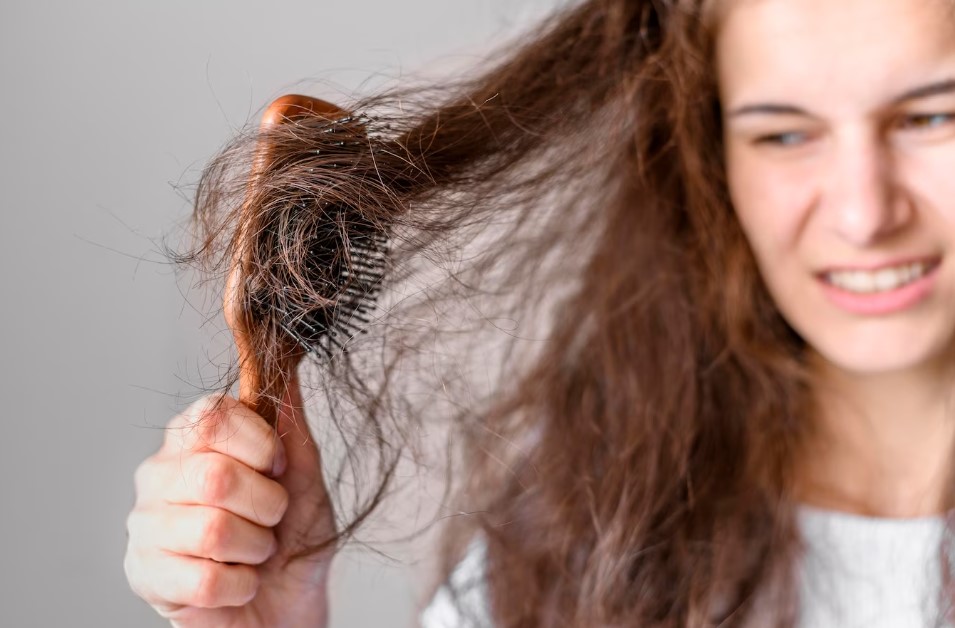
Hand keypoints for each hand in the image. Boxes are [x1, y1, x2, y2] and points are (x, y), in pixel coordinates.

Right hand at [124, 378, 336, 627]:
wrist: (286, 603)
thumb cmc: (291, 536)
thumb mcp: (303, 476)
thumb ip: (289, 424)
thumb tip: (285, 366)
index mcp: (192, 439)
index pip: (213, 416)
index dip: (261, 445)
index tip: (279, 468)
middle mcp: (158, 474)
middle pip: (215, 477)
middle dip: (266, 506)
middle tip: (271, 519)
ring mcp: (144, 525)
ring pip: (211, 531)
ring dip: (255, 549)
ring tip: (255, 552)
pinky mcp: (143, 575)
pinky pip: (205, 582)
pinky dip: (241, 587)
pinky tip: (238, 583)